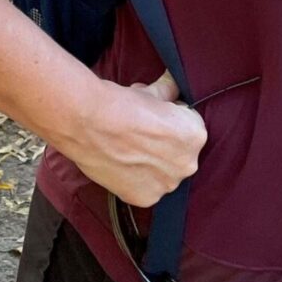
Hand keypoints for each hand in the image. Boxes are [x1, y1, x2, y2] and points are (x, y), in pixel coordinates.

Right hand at [59, 71, 206, 209]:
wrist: (85, 121)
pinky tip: (119, 162)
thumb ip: (168, 91)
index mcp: (195, 136)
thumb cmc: (119, 103)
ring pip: (162, 172)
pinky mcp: (144, 198)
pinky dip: (134, 177)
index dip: (169, 118)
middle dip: (162, 143)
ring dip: (149, 162)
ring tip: (124, 147)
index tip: (151, 116)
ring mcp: (166, 185)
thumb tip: (174, 83)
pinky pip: (145, 187)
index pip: (189, 127)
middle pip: (178, 152)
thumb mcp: (149, 92)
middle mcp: (187, 164)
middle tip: (137, 131)